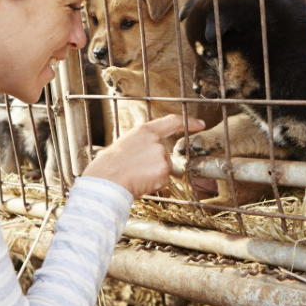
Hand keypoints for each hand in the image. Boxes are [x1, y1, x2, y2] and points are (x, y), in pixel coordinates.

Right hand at [83, 114, 204, 196]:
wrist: (106, 181)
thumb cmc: (108, 166)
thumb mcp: (124, 144)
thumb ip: (141, 143)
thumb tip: (146, 151)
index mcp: (144, 131)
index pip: (172, 121)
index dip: (188, 122)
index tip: (200, 124)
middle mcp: (156, 141)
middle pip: (165, 153)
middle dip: (154, 164)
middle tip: (135, 170)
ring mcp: (162, 156)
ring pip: (164, 169)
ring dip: (153, 175)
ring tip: (135, 176)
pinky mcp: (164, 172)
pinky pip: (163, 180)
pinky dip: (154, 184)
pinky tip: (140, 182)